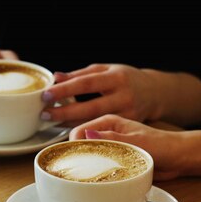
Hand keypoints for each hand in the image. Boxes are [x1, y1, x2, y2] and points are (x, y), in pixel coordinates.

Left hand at [41, 64, 158, 125]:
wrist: (155, 93)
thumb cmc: (125, 78)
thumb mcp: (106, 70)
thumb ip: (80, 74)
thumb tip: (56, 77)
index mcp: (116, 78)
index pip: (87, 83)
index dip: (66, 90)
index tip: (46, 94)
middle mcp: (124, 96)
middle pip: (90, 108)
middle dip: (65, 112)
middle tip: (45, 114)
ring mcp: (128, 114)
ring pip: (95, 122)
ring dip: (71, 123)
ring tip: (52, 121)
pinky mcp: (128, 127)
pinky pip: (102, 131)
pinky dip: (84, 130)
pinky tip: (69, 128)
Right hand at [69, 114, 183, 180]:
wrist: (176, 158)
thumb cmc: (162, 144)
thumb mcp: (136, 140)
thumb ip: (113, 138)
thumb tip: (88, 134)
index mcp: (108, 122)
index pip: (79, 131)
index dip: (73, 144)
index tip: (74, 158)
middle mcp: (105, 134)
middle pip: (80, 144)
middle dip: (77, 156)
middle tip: (79, 171)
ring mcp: (109, 147)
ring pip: (88, 157)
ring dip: (87, 166)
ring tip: (87, 176)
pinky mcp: (113, 160)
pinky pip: (98, 166)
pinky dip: (96, 172)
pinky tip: (98, 179)